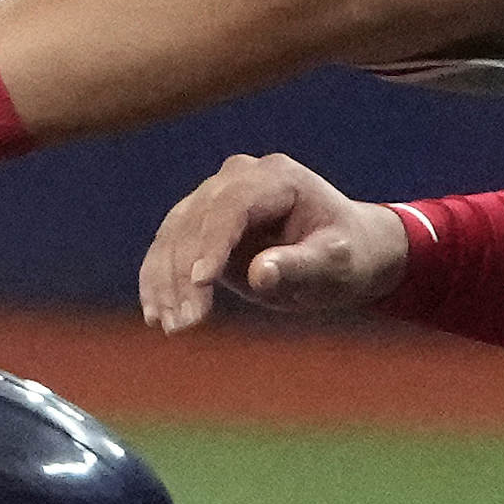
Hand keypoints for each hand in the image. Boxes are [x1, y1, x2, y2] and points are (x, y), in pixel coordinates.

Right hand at [139, 151, 407, 333]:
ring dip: (164, 281)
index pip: (233, 206)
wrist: (346, 252)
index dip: (214, 242)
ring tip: (167, 326)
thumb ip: (300, 266)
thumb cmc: (348, 256)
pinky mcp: (201, 222)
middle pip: (196, 219)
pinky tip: (155, 315)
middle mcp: (240, 178)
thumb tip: (261, 273)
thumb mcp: (335, 266)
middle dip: (184, 273)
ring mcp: (216, 196)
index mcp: (278, 177)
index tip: (202, 282)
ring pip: (174, 233)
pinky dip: (158, 280)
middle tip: (184, 324)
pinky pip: (169, 247)